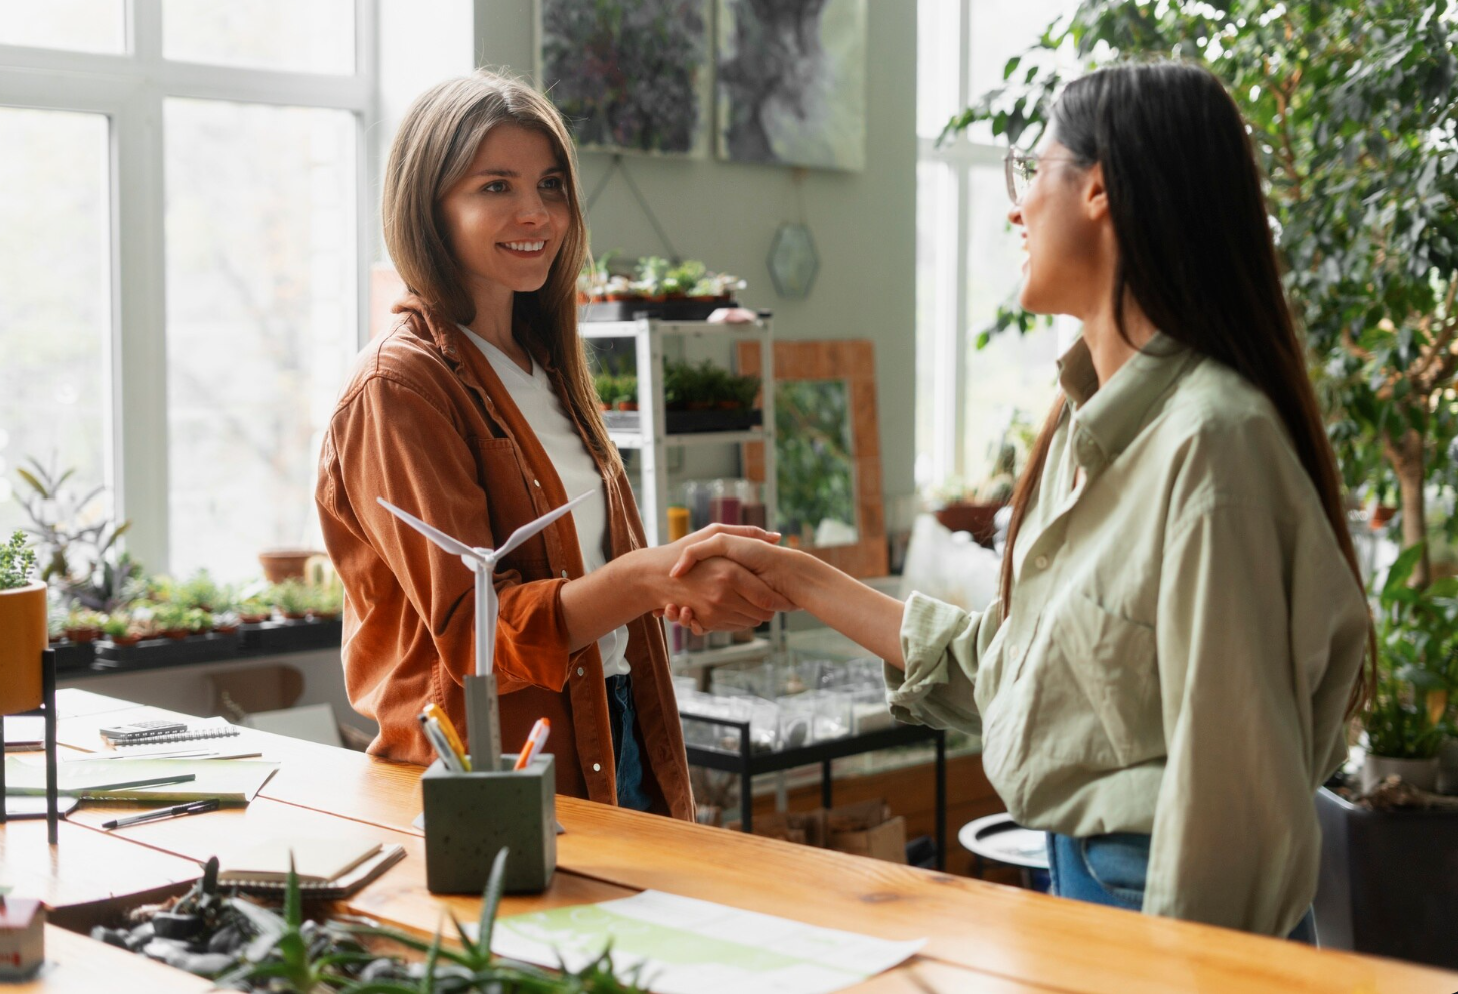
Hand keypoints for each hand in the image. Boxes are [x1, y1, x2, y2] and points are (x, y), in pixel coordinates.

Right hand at [662, 533, 802, 634]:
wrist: (653, 575)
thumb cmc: (685, 549)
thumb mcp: (715, 534)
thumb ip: (747, 533)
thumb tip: (776, 536)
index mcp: (730, 574)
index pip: (767, 598)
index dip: (780, 600)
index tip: (786, 596)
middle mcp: (722, 596)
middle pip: (762, 614)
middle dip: (771, 609)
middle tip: (773, 599)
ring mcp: (712, 611)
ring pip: (749, 622)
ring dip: (755, 615)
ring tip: (754, 601)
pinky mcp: (705, 622)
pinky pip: (733, 627)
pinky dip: (738, 620)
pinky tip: (736, 606)